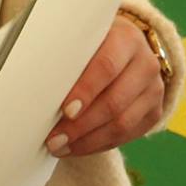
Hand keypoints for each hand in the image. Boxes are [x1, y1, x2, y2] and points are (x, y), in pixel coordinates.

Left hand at [47, 17, 165, 157]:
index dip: (86, 90)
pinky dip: (99, 145)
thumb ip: (66, 53)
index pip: (106, 66)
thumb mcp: (84, 38)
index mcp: (127, 38)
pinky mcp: (154, 111)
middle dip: (81, 125)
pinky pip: (127, 136)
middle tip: (54, 139)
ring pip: (122, 124)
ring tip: (61, 148)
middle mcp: (146, 63)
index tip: (65, 110)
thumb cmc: (94, 45)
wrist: (127, 49)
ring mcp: (154, 89)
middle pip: (114, 101)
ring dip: (88, 141)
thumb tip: (31, 81)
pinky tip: (78, 147)